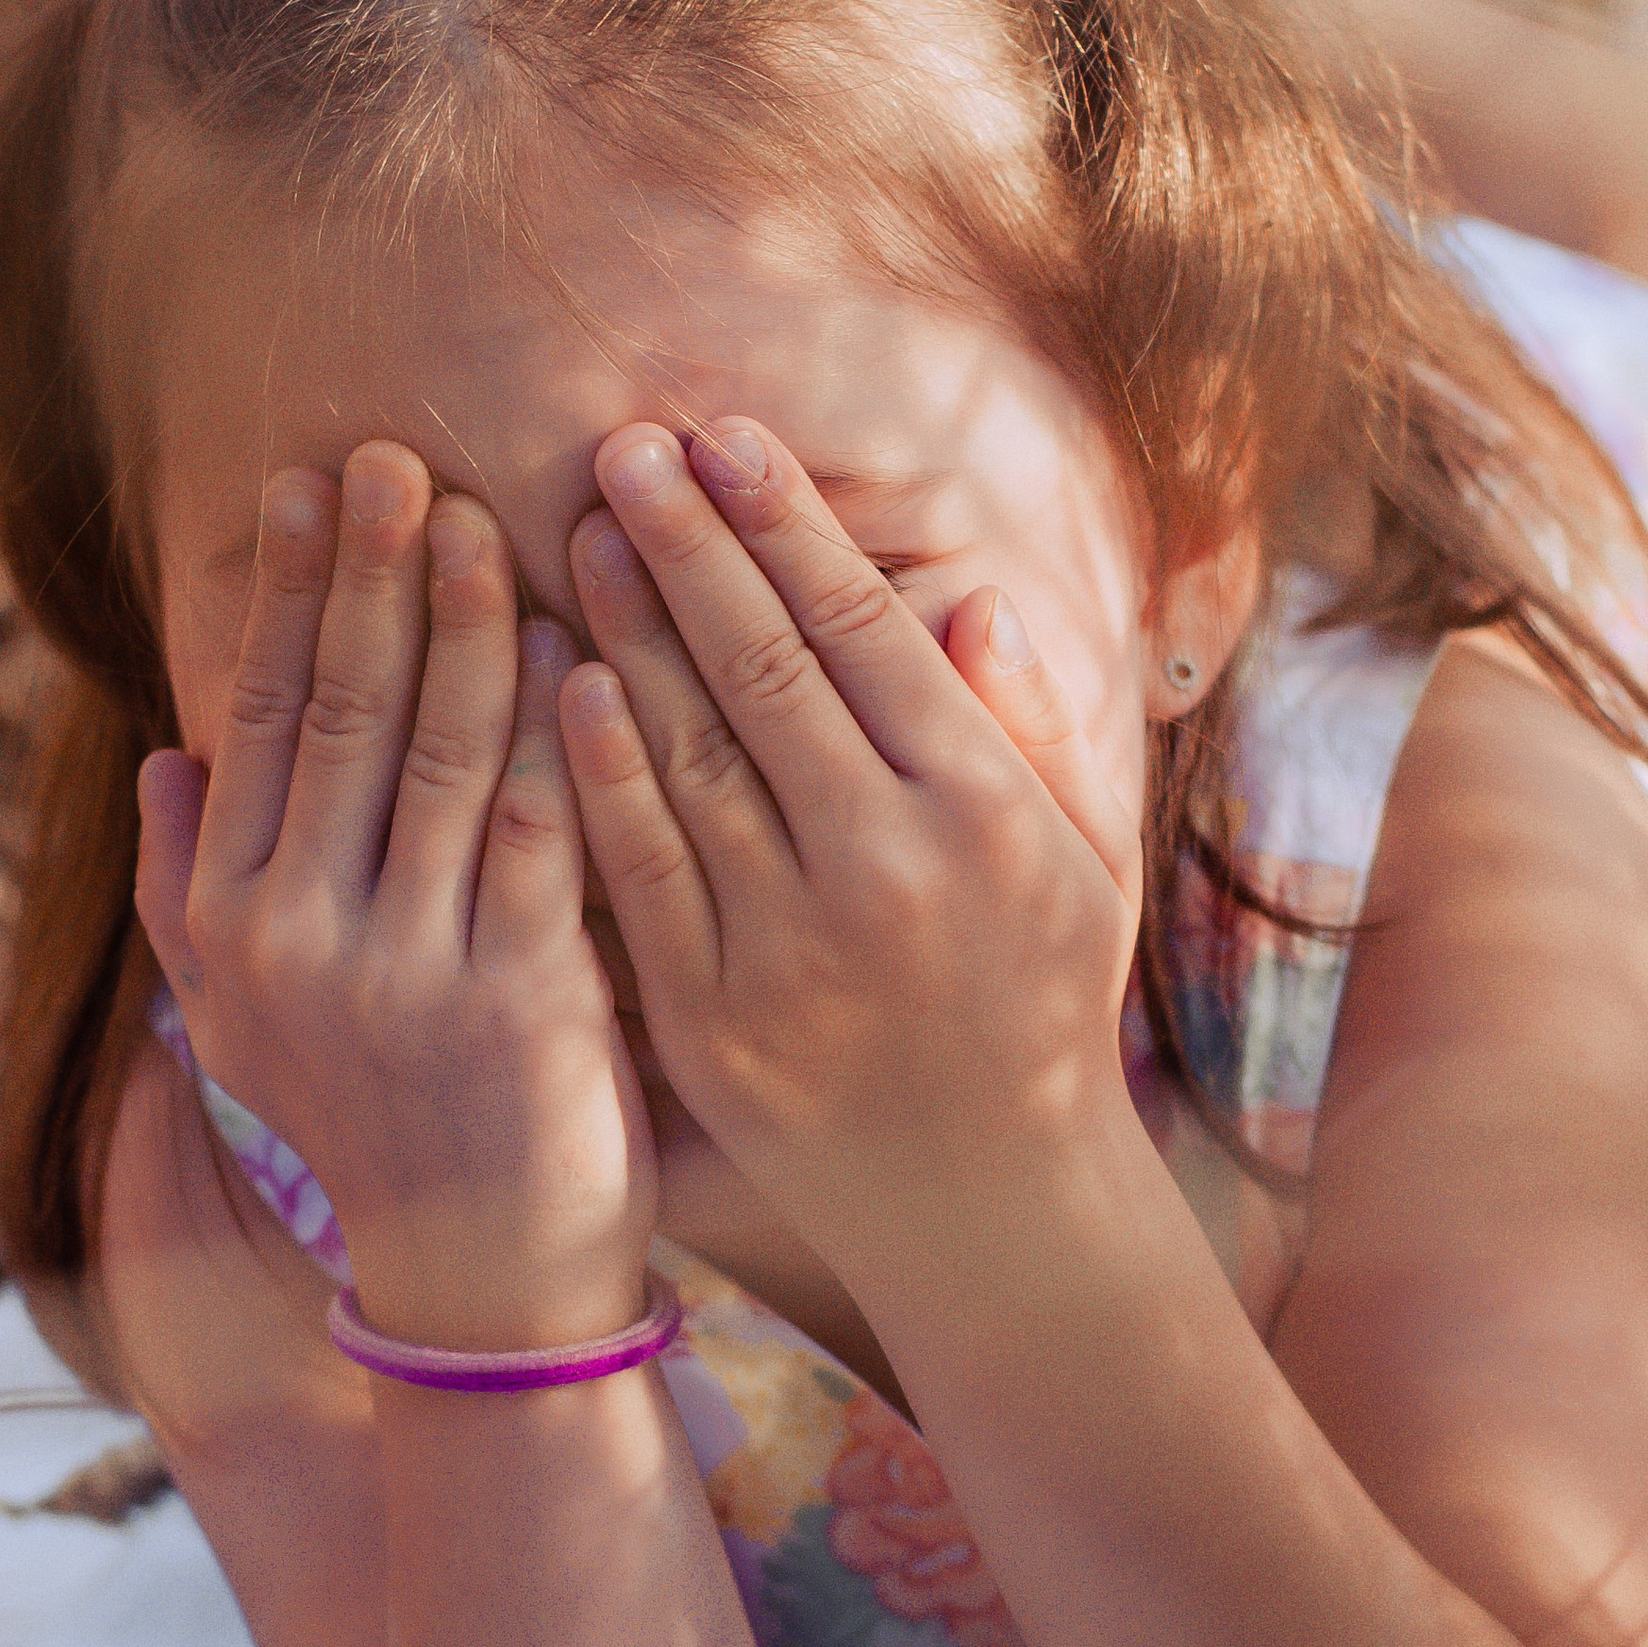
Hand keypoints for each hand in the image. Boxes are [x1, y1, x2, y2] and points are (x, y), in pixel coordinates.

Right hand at [135, 443, 656, 1353]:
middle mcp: (303, 942)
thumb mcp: (245, 1029)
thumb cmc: (373, 1131)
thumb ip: (193, 896)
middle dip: (371, 574)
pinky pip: (539, 830)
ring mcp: (412, 971)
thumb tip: (164, 758)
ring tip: (486, 518)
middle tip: (398, 456)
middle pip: (339, 713)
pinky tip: (575, 645)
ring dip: (465, 624)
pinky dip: (554, 732)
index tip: (310, 483)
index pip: (255, 719)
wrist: (480, 1280)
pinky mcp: (524, 998)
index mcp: (234, 926)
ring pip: (438, 754)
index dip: (285, 592)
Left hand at [556, 418, 1141, 1277]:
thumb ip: (1031, 726)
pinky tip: (561, 679)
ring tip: (582, 531)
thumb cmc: (1042, 1004)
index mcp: (984, 815)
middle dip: (687, 546)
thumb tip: (966, 598)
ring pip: (686, 756)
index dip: (787, 527)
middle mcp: (885, 873)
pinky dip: (594, 769)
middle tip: (621, 447)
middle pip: (762, 671)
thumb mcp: (1085, 859)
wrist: (988, 1206)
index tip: (727, 439)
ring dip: (625, 631)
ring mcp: (787, 952)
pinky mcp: (710, 1021)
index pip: (865, 634)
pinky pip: (635, 869)